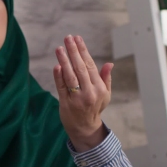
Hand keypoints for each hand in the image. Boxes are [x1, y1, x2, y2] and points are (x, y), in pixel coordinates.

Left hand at [53, 35, 111, 152]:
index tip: (77, 38)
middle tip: (67, 38)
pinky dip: (59, 77)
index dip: (83, 51)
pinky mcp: (66, 104)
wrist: (85, 128)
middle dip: (73, 51)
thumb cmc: (95, 107)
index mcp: (99, 88)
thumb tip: (109, 63)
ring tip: (59, 48)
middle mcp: (89, 92)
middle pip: (80, 68)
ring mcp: (77, 98)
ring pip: (70, 76)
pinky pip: (62, 88)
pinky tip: (57, 66)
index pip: (90, 65)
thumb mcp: (105, 94)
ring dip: (64, 61)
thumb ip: (106, 78)